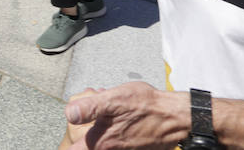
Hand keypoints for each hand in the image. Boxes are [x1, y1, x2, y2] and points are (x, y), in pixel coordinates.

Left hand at [64, 82, 184, 149]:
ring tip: (117, 118)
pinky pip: (119, 144)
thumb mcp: (113, 99)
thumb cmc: (146, 106)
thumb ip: (88, 108)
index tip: (72, 136)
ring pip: (105, 144)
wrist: (174, 116)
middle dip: (90, 132)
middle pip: (89, 146)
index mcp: (99, 142)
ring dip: (105, 132)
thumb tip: (69, 114)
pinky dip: (118, 135)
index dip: (71, 144)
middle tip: (96, 116)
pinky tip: (125, 121)